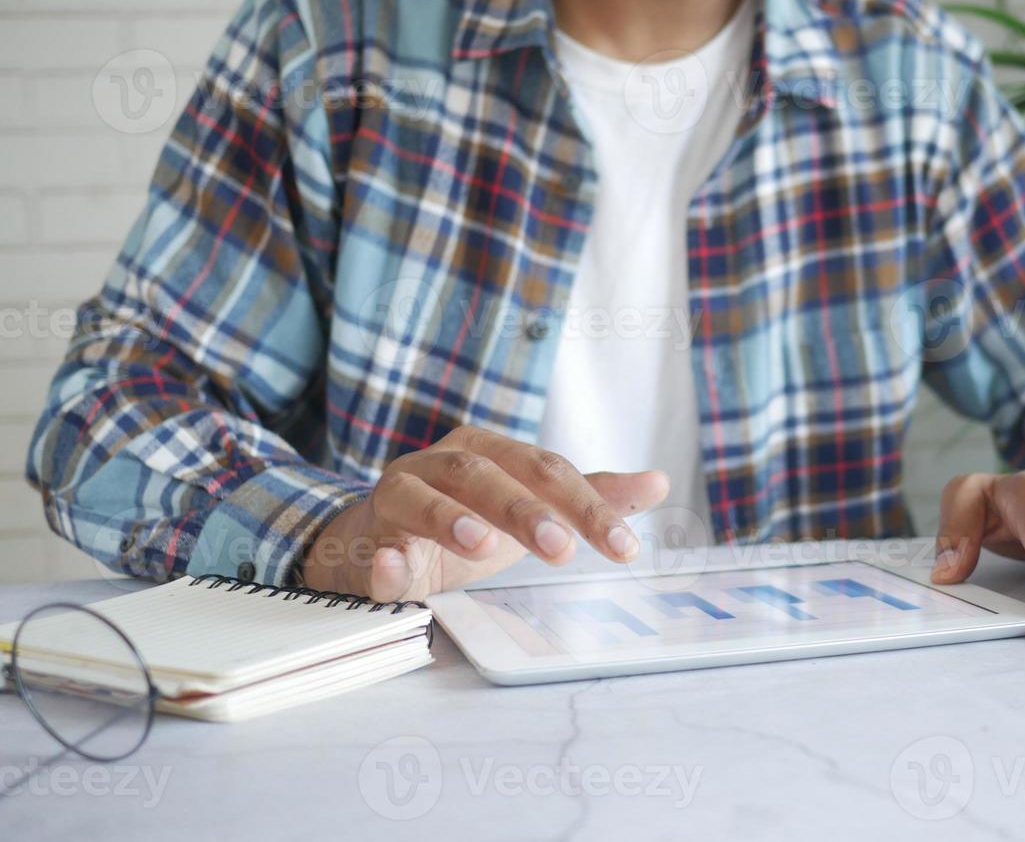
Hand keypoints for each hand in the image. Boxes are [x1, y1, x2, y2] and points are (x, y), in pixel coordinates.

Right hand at [300, 426, 669, 601]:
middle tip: (561, 548)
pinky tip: (394, 571)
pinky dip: (381, 558)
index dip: (587, 506)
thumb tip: (659, 481)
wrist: (377, 541)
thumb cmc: (464, 521)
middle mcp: (441, 464)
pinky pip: (371, 546)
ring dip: (450, 519)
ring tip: (481, 546)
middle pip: (484, 476)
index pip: (545, 471)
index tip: (624, 547)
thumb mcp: (530, 509)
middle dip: (524, 510)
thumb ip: (589, 496)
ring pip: (421, 496)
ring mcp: (397, 496)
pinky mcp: (366, 537)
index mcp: (490, 453)